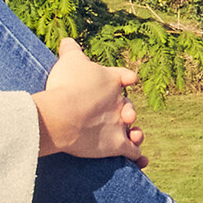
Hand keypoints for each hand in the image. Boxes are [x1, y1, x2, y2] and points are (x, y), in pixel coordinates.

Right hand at [33, 35, 145, 164]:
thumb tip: (66, 40)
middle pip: (128, 106)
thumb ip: (70, 49)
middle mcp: (120, 102)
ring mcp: (120, 124)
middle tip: (119, 114)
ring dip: (135, 133)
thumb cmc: (66, 85)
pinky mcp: (116, 145)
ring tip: (134, 134)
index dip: (126, 79)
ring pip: (134, 130)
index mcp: (112, 80)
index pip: (125, 76)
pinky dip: (137, 157)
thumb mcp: (69, 61)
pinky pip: (132, 152)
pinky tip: (140, 161)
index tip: (130, 80)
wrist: (62, 115)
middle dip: (126, 110)